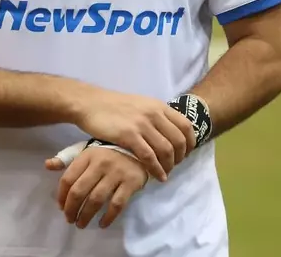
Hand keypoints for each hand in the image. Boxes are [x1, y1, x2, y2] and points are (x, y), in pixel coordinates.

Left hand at [46, 147, 147, 228]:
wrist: (138, 149)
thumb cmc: (107, 152)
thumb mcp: (86, 151)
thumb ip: (67, 159)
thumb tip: (47, 165)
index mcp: (87, 156)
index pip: (68, 178)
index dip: (62, 196)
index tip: (61, 207)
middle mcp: (100, 164)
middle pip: (80, 191)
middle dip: (72, 209)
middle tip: (70, 220)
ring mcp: (116, 173)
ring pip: (96, 200)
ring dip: (86, 216)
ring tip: (81, 224)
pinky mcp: (131, 183)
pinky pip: (117, 204)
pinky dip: (108, 217)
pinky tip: (102, 224)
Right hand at [71, 90, 195, 181]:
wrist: (91, 104)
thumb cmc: (114, 106)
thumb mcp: (141, 105)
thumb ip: (156, 116)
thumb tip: (170, 131)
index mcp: (158, 106)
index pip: (186, 126)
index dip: (190, 143)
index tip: (186, 154)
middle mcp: (154, 114)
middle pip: (179, 140)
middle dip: (181, 157)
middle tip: (175, 166)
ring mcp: (141, 124)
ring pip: (166, 150)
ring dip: (169, 165)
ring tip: (165, 173)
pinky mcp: (128, 136)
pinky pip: (149, 157)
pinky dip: (156, 169)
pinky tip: (157, 176)